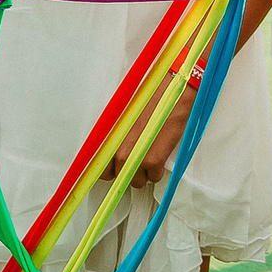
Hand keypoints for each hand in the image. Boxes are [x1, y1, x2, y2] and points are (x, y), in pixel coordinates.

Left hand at [106, 70, 200, 186]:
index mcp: (110, 136)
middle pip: (116, 176)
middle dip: (126, 171)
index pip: (98, 166)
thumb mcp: (125, 114)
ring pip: (136, 181)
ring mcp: (134, 156)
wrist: (173, 91)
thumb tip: (115, 149)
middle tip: (136, 160)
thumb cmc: (152, 98)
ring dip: (143, 173)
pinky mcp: (153, 160)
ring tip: (150, 156)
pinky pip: (154, 177)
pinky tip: (161, 155)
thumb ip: (117, 134)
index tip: (112, 170)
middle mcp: (118, 148)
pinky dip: (158, 171)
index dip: (107, 170)